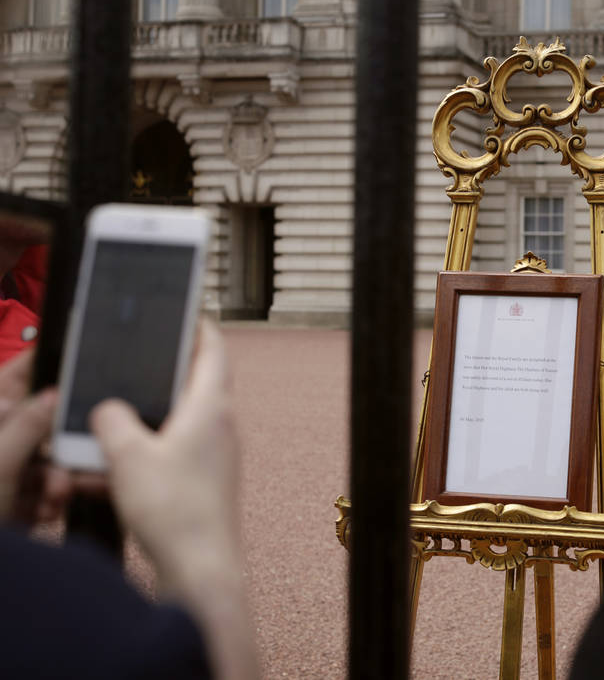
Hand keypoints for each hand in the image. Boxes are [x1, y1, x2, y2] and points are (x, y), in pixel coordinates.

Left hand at [0, 350, 70, 522]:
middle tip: (74, 447)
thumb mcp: (0, 462)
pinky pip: (49, 486)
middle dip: (60, 440)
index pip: (11, 379)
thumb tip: (54, 394)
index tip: (71, 357)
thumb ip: (29, 425)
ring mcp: (6, 470)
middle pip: (40, 421)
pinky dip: (51, 498)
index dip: (38, 364)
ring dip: (58, 476)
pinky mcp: (18, 497)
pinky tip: (44, 509)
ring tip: (55, 492)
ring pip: (50, 457)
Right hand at [90, 320, 240, 583]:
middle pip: (192, 386)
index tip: (184, 313)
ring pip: (174, 425)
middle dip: (158, 377)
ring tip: (105, 429)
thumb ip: (110, 421)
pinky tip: (107, 476)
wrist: (200, 567)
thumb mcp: (126, 455)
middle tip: (132, 366)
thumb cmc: (175, 510)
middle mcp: (221, 427)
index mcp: (211, 407)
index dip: (199, 327)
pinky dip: (142, 459)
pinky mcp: (204, 483)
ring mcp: (215, 456)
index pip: (213, 350)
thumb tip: (108, 410)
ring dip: (142, 424)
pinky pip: (169, 458)